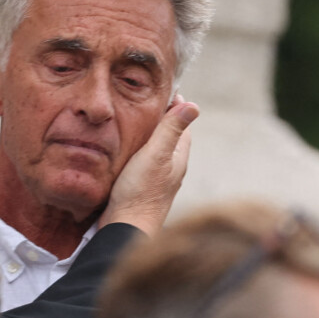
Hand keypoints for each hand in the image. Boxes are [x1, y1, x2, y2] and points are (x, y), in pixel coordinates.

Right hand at [98, 98, 198, 235]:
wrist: (125, 229)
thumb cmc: (141, 192)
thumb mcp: (156, 155)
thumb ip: (171, 131)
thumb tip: (194, 106)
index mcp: (178, 157)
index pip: (181, 124)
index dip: (175, 105)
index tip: (162, 88)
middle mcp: (170, 167)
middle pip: (169, 135)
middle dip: (161, 117)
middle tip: (144, 98)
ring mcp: (156, 177)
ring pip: (155, 148)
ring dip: (147, 133)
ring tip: (132, 116)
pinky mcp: (141, 186)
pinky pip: (142, 160)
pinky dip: (137, 148)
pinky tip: (124, 146)